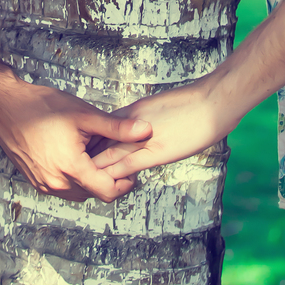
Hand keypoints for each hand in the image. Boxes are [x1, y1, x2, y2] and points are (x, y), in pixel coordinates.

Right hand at [0, 75, 152, 202]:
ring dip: (91, 180)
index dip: (125, 182)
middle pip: (94, 194)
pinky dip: (74, 178)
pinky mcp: (36, 181)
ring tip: (96, 155)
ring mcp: (44, 184)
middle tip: (117, 158)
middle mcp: (56, 183)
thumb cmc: (42, 107)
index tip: (132, 168)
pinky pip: (63, 188)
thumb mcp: (84, 114)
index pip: (108, 191)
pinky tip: (77, 156)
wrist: (4, 106)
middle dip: (109, 179)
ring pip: (79, 193)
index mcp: (71, 169)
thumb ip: (116, 128)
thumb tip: (146, 130)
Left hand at [90, 79, 228, 180]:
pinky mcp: (156, 151)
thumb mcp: (165, 108)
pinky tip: (104, 183)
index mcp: (136, 110)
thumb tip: (140, 127)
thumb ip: (149, 118)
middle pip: (102, 139)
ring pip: (111, 152)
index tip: (82, 149)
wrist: (213, 100)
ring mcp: (144, 136)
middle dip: (88, 153)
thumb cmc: (196, 104)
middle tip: (70, 164)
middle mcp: (134, 122)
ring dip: (96, 165)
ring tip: (79, 176)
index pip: (106, 126)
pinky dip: (115, 174)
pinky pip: (129, 164)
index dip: (94, 139)